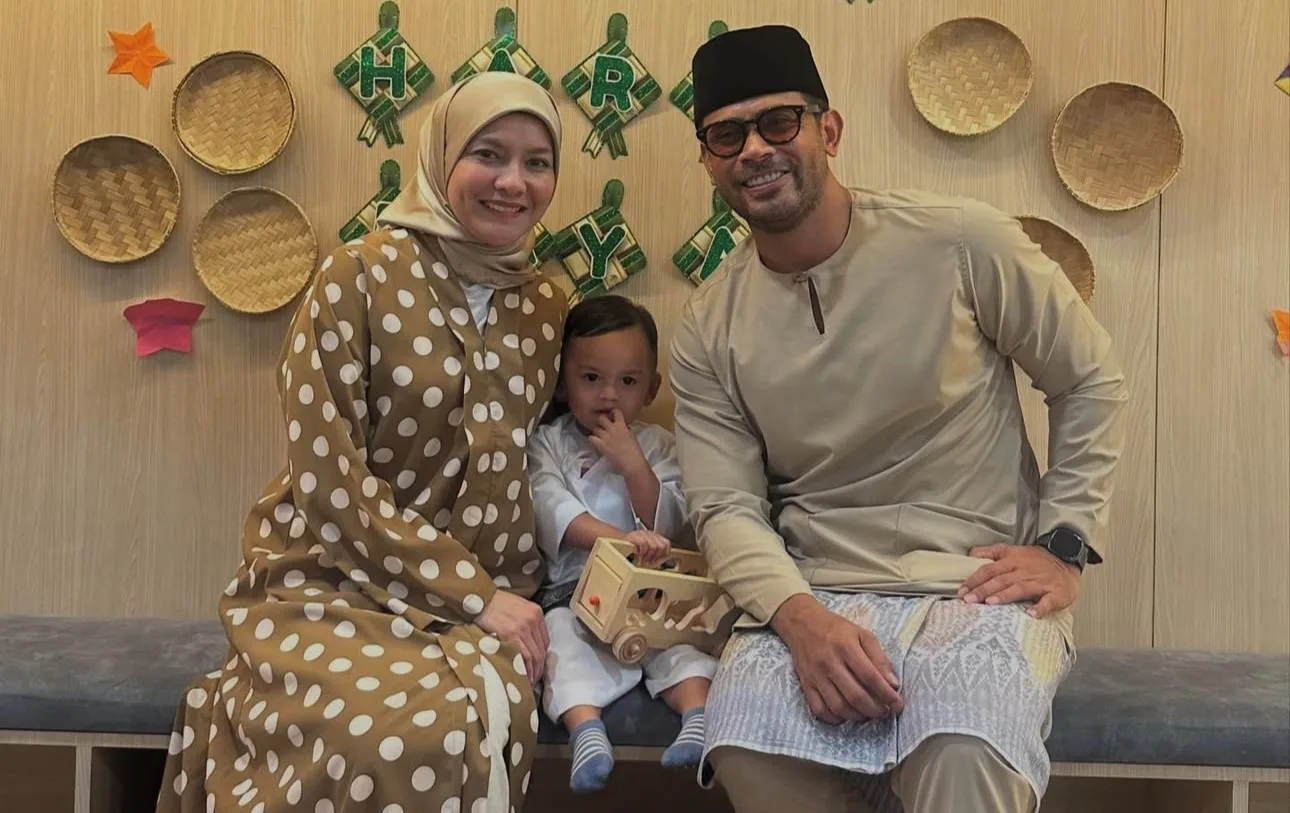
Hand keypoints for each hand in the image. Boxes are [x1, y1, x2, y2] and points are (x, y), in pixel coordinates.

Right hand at [475, 591, 548, 681]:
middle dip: (539, 666)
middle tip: (535, 677)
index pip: (545, 640)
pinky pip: (524, 656)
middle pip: (541, 649)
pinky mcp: (512, 635)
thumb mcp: (518, 606)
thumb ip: (526, 621)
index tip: (537, 664)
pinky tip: (523, 676)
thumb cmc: (495, 603)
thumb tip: (529, 640)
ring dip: (534, 670)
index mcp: (536, 612)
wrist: (480, 599)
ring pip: (535, 655)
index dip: (542, 655)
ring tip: (530, 680)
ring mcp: (523, 628)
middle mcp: (533, 620)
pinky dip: (525, 668)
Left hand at [588, 409, 648, 474]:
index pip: (616, 411)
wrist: (632, 462)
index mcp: (622, 425)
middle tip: (602, 424)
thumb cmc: (635, 450)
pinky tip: (595, 441)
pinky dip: (592, 439)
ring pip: (595, 428)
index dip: (613, 412)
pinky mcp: (601, 445)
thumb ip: (625, 429)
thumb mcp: (632, 436)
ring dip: (596, 431)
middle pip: (601, 417)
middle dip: (601, 420)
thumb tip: (622, 427)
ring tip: (598, 434)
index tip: (612, 415)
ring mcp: (605, 437)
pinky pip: (591, 438)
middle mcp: (612, 428)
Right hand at [625, 529, 670, 568]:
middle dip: (655, 556)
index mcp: (655, 537)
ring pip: (654, 546)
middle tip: (648, 561)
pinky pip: (644, 544)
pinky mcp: (635, 535)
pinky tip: (638, 555)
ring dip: (648, 556)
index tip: (657, 560)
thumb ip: (656, 556)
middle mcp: (650, 534)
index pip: (666, 544)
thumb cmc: (632, 551)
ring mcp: (643, 534)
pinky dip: (642, 552)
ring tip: (642, 559)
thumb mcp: (647, 553)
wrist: (617, 544)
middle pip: (661, 546)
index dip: (663, 554)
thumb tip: (663, 561)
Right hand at [770, 595, 903, 724]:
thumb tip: (893, 684)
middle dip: (875, 709)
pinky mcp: (806, 684)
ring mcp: (815, 676)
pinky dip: (834, 718)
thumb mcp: (862, 634)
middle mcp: (829, 663)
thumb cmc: (836, 629)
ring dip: (858, 716)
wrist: (801, 624)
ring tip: (868, 714)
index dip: (887, 694)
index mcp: (846, 647)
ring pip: (838, 706)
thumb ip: (879, 658)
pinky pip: (819, 709)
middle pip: (855, 696)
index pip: (871, 677)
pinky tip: (845, 715)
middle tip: (885, 712)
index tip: (897, 703)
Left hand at [958, 544, 1079, 618]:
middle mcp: (1024, 571)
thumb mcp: (1013, 550)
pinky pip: (1048, 602)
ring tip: (991, 603)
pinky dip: (1040, 608)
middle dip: (983, 590)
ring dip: (1005, 596)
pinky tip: (1031, 615)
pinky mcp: (1056, 594)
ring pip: (1020, 588)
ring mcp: (1040, 583)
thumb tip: (971, 555)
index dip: (975, 579)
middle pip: (1000, 579)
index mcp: (1012, 560)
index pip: (989, 569)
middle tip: (969, 600)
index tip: (961, 591)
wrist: (1066, 559)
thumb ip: (991, 553)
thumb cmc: (1036, 559)